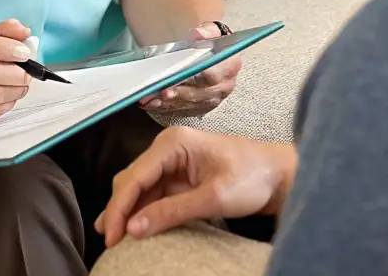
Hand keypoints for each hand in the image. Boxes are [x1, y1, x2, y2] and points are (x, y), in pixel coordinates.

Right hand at [96, 127, 294, 247]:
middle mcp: (167, 148)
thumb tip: (133, 228)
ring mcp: (172, 162)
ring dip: (127, 211)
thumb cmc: (251, 177)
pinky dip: (141, 211)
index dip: (119, 207)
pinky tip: (132, 228)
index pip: (135, 176)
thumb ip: (171, 212)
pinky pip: (152, 194)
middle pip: (131, 180)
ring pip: (138, 188)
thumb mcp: (212, 198)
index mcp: (173, 143)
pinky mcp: (178, 176)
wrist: (276, 175)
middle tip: (111, 243)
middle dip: (118, 210)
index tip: (111, 236)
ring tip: (114, 239)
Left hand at [140, 23, 240, 116]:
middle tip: (159, 92)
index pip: (212, 75)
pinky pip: (185, 110)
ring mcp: (214, 100)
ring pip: (190, 104)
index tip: (176, 78)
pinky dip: (168, 107)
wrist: (220, 56)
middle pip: (199, 93)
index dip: (193, 78)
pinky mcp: (203, 108)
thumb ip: (206, 31)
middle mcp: (225, 86)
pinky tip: (154, 104)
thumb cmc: (213, 43)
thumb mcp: (212, 31)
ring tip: (151, 99)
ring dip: (169, 103)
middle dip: (177, 93)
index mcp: (230, 66)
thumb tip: (197, 34)